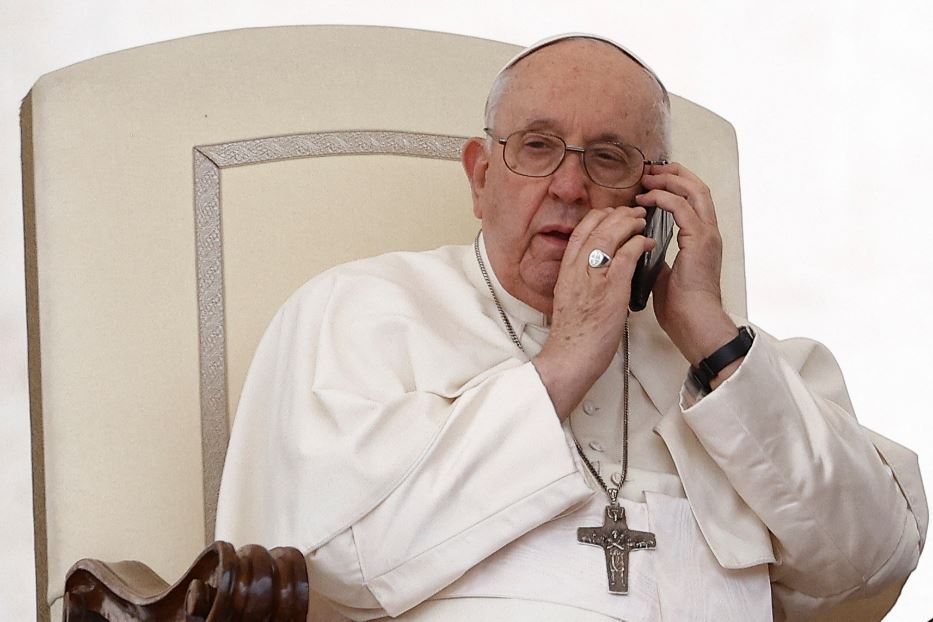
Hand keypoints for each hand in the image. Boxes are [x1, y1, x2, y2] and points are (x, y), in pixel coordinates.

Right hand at [533, 206, 655, 418]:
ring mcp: (593, 277)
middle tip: (634, 213)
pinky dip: (639, 244)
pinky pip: (627, 254)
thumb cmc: (574, 336)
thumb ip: (581, 283)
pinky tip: (649, 243)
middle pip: (595, 226)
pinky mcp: (611, 288)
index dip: (598, 217)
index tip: (612, 215)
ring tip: (644, 222)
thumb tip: (597, 274)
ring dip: (630, 223)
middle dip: (617, 214)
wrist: (570, 358)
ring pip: (611, 234)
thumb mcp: (569, 300)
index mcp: (566, 271)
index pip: (579, 231)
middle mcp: (577, 268)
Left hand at [636, 162, 738, 364]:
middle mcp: (709, 232)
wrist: (694, 322)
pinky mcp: (700, 240)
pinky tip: (647, 198)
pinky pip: (682, 208)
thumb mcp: (664, 272)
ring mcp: (707, 235)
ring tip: (647, 178)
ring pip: (694, 191)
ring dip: (669, 180)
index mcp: (702, 239)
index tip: (650, 181)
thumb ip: (657, 255)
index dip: (674, 184)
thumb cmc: (680, 306)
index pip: (692, 199)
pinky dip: (664, 198)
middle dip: (673, 173)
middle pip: (697, 187)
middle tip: (649, 170)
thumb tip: (640, 246)